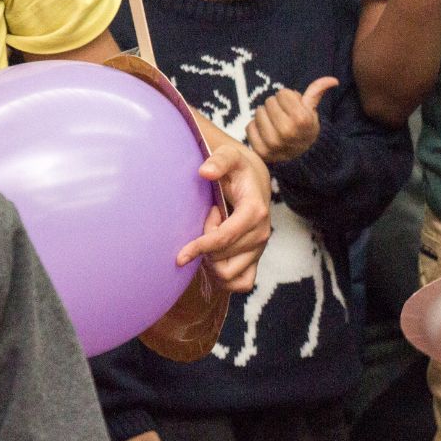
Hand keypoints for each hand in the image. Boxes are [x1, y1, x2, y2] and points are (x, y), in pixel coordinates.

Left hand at [177, 141, 272, 291]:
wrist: (254, 182)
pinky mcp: (256, 260)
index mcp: (255, 211)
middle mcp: (262, 234)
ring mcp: (260, 249)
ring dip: (212, 262)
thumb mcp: (229, 156)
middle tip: (206, 220)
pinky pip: (241, 284)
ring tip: (210, 237)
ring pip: (228, 274)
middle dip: (205, 245)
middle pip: (222, 257)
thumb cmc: (237, 170)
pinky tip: (214, 259)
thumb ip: (219, 161)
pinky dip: (224, 278)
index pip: (226, 238)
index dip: (201, 247)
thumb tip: (205, 171)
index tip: (179, 256)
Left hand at [245, 77, 337, 163]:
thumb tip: (333, 80)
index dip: (287, 98)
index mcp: (301, 118)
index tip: (292, 108)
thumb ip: (317, 92)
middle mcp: (286, 131)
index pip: (282, 93)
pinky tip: (265, 133)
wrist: (302, 159)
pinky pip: (249, 127)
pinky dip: (256, 128)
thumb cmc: (305, 130)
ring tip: (274, 124)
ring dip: (265, 116)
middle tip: (283, 116)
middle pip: (269, 102)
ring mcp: (272, 143)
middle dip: (276, 106)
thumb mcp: (312, 111)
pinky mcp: (260, 151)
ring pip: (258, 113)